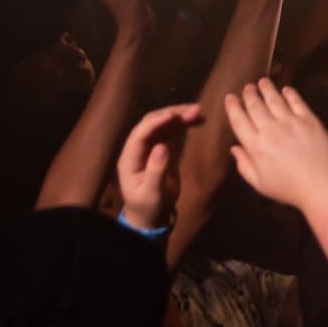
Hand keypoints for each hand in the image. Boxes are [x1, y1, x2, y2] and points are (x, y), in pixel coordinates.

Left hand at [116, 102, 201, 231]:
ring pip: (162, 125)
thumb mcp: (152, 193)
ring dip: (178, 116)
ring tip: (198, 111)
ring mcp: (148, 147)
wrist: (151, 216)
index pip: (140, 134)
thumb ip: (156, 171)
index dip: (155, 123)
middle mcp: (137, 149)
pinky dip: (182, 125)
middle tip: (193, 110)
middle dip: (171, 114)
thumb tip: (163, 147)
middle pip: (151, 124)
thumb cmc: (148, 207)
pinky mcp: (160, 149)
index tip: (172, 115)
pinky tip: (196, 120)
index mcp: (129, 159)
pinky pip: (170, 132)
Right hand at [225, 78, 327, 212]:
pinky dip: (290, 93)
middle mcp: (270, 129)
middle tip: (247, 87)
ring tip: (263, 82)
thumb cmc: (289, 189)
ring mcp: (290, 122)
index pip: (239, 120)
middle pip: (255, 106)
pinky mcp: (309, 119)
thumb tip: (234, 148)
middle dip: (249, 94)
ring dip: (267, 89)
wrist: (322, 186)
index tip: (230, 97)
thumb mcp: (260, 184)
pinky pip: (297, 101)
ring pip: (274, 99)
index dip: (233, 107)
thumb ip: (244, 165)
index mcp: (255, 146)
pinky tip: (286, 89)